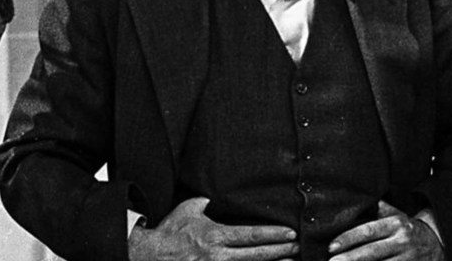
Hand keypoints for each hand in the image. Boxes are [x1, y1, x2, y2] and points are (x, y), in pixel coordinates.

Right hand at [129, 197, 298, 260]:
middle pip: (258, 255)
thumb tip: (213, 197)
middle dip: (282, 251)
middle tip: (300, 248)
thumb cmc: (170, 232)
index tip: (290, 233)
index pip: (251, 235)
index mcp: (214, 235)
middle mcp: (218, 255)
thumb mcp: (187, 210)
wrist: (151, 255)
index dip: (273, 235)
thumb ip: (204, 203)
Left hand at [328, 201, 442, 260]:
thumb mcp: (396, 214)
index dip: (348, 239)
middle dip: (350, 258)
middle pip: (371, 252)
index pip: (367, 231)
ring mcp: (409, 259)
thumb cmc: (408, 228)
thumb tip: (353, 199)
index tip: (331, 247)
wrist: (439, 243)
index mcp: (395, 224)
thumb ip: (376, 209)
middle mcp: (402, 241)